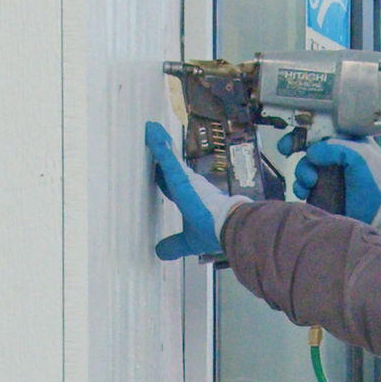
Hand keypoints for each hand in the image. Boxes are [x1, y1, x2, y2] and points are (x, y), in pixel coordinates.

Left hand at [149, 120, 249, 259]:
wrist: (229, 228)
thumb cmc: (215, 232)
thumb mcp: (188, 241)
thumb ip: (174, 244)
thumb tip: (159, 252)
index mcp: (190, 200)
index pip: (173, 185)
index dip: (163, 176)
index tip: (157, 170)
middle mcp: (189, 186)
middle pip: (170, 167)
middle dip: (162, 154)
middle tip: (154, 139)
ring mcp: (186, 180)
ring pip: (168, 159)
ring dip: (159, 144)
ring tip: (150, 129)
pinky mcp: (183, 178)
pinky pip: (167, 159)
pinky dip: (158, 146)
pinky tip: (152, 134)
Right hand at [287, 136, 380, 230]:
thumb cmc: (379, 185)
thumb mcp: (361, 158)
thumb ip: (336, 148)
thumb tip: (310, 152)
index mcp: (350, 141)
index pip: (324, 127)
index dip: (307, 128)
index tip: (295, 133)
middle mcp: (338, 155)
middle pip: (309, 145)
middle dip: (296, 146)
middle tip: (286, 149)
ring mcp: (330, 174)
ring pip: (304, 165)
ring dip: (301, 171)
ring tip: (310, 181)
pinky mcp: (323, 192)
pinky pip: (304, 185)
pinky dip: (300, 186)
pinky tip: (304, 191)